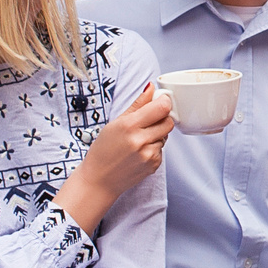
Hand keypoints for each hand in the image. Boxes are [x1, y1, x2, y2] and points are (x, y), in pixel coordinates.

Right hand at [58, 86, 175, 231]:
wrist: (99, 180)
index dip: (164, 102)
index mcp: (129, 125)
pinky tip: (139, 152)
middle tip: (148, 122)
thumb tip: (151, 87)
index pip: (161, 108)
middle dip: (162, 119)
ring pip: (165, 136)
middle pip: (168, 121)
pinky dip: (154, 148)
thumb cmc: (103, 150)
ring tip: (138, 140)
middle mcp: (140, 140)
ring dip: (157, 135)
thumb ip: (137, 104)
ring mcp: (148, 155)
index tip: (161, 101)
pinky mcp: (153, 165)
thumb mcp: (115, 123)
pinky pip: (162, 150)